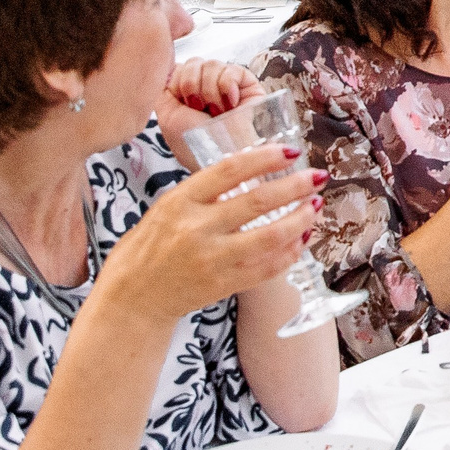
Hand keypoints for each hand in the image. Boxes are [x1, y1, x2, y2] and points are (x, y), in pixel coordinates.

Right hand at [97, 146, 319, 323]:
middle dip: (295, 187)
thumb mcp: (167, 207)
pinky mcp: (223, 285)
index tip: (290, 151)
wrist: (132, 298)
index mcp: (180, 201)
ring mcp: (212, 259)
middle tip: (317, 177)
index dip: (265, 157)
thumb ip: (204, 192)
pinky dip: (289, 252)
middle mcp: (196, 228)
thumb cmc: (148, 248)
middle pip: (258, 201)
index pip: (231, 170)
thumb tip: (251, 170)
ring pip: (270, 237)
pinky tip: (302, 239)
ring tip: (316, 207)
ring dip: (300, 220)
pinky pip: (267, 267)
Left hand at [154, 62, 269, 170]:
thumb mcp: (167, 115)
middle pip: (195, 62)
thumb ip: (163, 88)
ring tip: (217, 111)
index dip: (178, 82)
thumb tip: (169, 67)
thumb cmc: (195, 144)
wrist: (220, 156)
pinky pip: (232, 70)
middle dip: (192, 86)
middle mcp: (208, 85)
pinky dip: (227, 87)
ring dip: (210, 91)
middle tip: (199, 108)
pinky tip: (230, 105)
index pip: (180, 65)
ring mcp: (228, 83)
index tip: (183, 104)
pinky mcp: (248, 84)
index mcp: (188, 92)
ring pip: (212, 64)